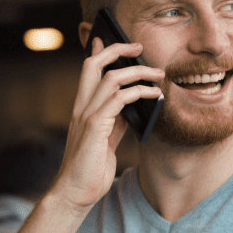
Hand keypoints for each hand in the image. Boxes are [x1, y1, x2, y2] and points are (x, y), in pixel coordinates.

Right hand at [50, 37, 164, 213]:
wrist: (75, 193)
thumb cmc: (90, 171)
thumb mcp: (105, 141)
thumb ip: (115, 122)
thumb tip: (133, 107)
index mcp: (82, 109)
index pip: (88, 72)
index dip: (99, 52)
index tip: (109, 39)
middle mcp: (81, 107)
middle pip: (93, 64)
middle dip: (116, 49)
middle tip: (138, 46)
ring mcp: (86, 116)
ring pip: (110, 78)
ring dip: (137, 71)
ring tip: (158, 74)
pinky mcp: (94, 127)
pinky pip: (119, 99)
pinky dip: (140, 92)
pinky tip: (155, 95)